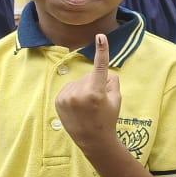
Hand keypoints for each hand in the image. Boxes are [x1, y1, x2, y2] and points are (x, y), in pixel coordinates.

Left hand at [55, 34, 121, 149]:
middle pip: (90, 77)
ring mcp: (66, 96)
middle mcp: (79, 93)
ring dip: (83, 89)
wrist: (92, 139)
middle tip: (97, 102)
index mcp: (96, 92)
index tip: (100, 36)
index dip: (102, 51)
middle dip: (95, 83)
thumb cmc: (107, 118)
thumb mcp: (116, 99)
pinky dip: (74, 93)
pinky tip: (77, 106)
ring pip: (79, 82)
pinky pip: (69, 88)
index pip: (100, 67)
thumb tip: (104, 71)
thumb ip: (112, 81)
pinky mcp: (58, 99)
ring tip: (86, 106)